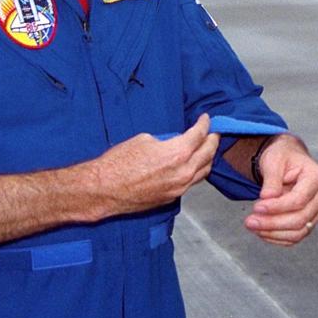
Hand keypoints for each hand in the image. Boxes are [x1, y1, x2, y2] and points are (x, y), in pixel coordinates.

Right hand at [91, 114, 219, 215]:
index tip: (206, 119)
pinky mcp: (171, 198)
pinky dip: (196, 171)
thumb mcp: (144, 140)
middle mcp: (183, 172)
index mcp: (178, 153)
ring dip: (208, 158)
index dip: (205, 124)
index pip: (200, 135)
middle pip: (208, 154)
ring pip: (204, 171)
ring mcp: (179, 188)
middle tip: (213, 132)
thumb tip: (172, 142)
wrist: (104, 189)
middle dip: (213, 140)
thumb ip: (165, 141)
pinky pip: (191, 183)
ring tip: (207, 148)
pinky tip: (193, 165)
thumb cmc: (118, 163)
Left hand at [243, 134, 317, 245]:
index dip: (277, 207)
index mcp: (316, 177)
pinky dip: (277, 237)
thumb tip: (267, 198)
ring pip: (298, 232)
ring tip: (253, 226)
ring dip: (273, 233)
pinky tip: (262, 231)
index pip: (299, 200)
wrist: (286, 161)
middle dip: (272, 223)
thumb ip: (272, 179)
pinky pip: (295, 237)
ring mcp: (316, 211)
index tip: (257, 207)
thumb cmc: (283, 157)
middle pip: (300, 219)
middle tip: (250, 221)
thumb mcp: (274, 160)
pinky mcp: (309, 221)